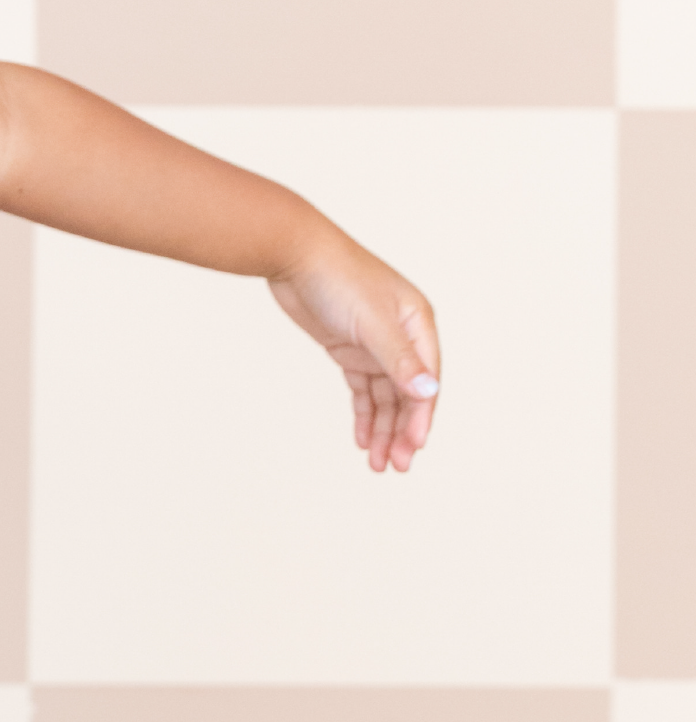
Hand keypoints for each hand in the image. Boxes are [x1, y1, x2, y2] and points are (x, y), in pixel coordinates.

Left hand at [267, 230, 440, 473]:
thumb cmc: (338, 279)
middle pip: (407, 394)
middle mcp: (401, 336)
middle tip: (395, 466)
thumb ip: (399, 361)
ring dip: (382, 429)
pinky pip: (362, 389)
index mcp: (418, 324)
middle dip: (402, 431)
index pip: (426, 381)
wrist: (292, 254)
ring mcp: (374, 343)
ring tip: (376, 464)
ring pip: (384, 396)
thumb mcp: (372, 323)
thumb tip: (429, 394)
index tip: (412, 448)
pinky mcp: (347, 348)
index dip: (421, 417)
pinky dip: (363, 414)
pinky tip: (360, 440)